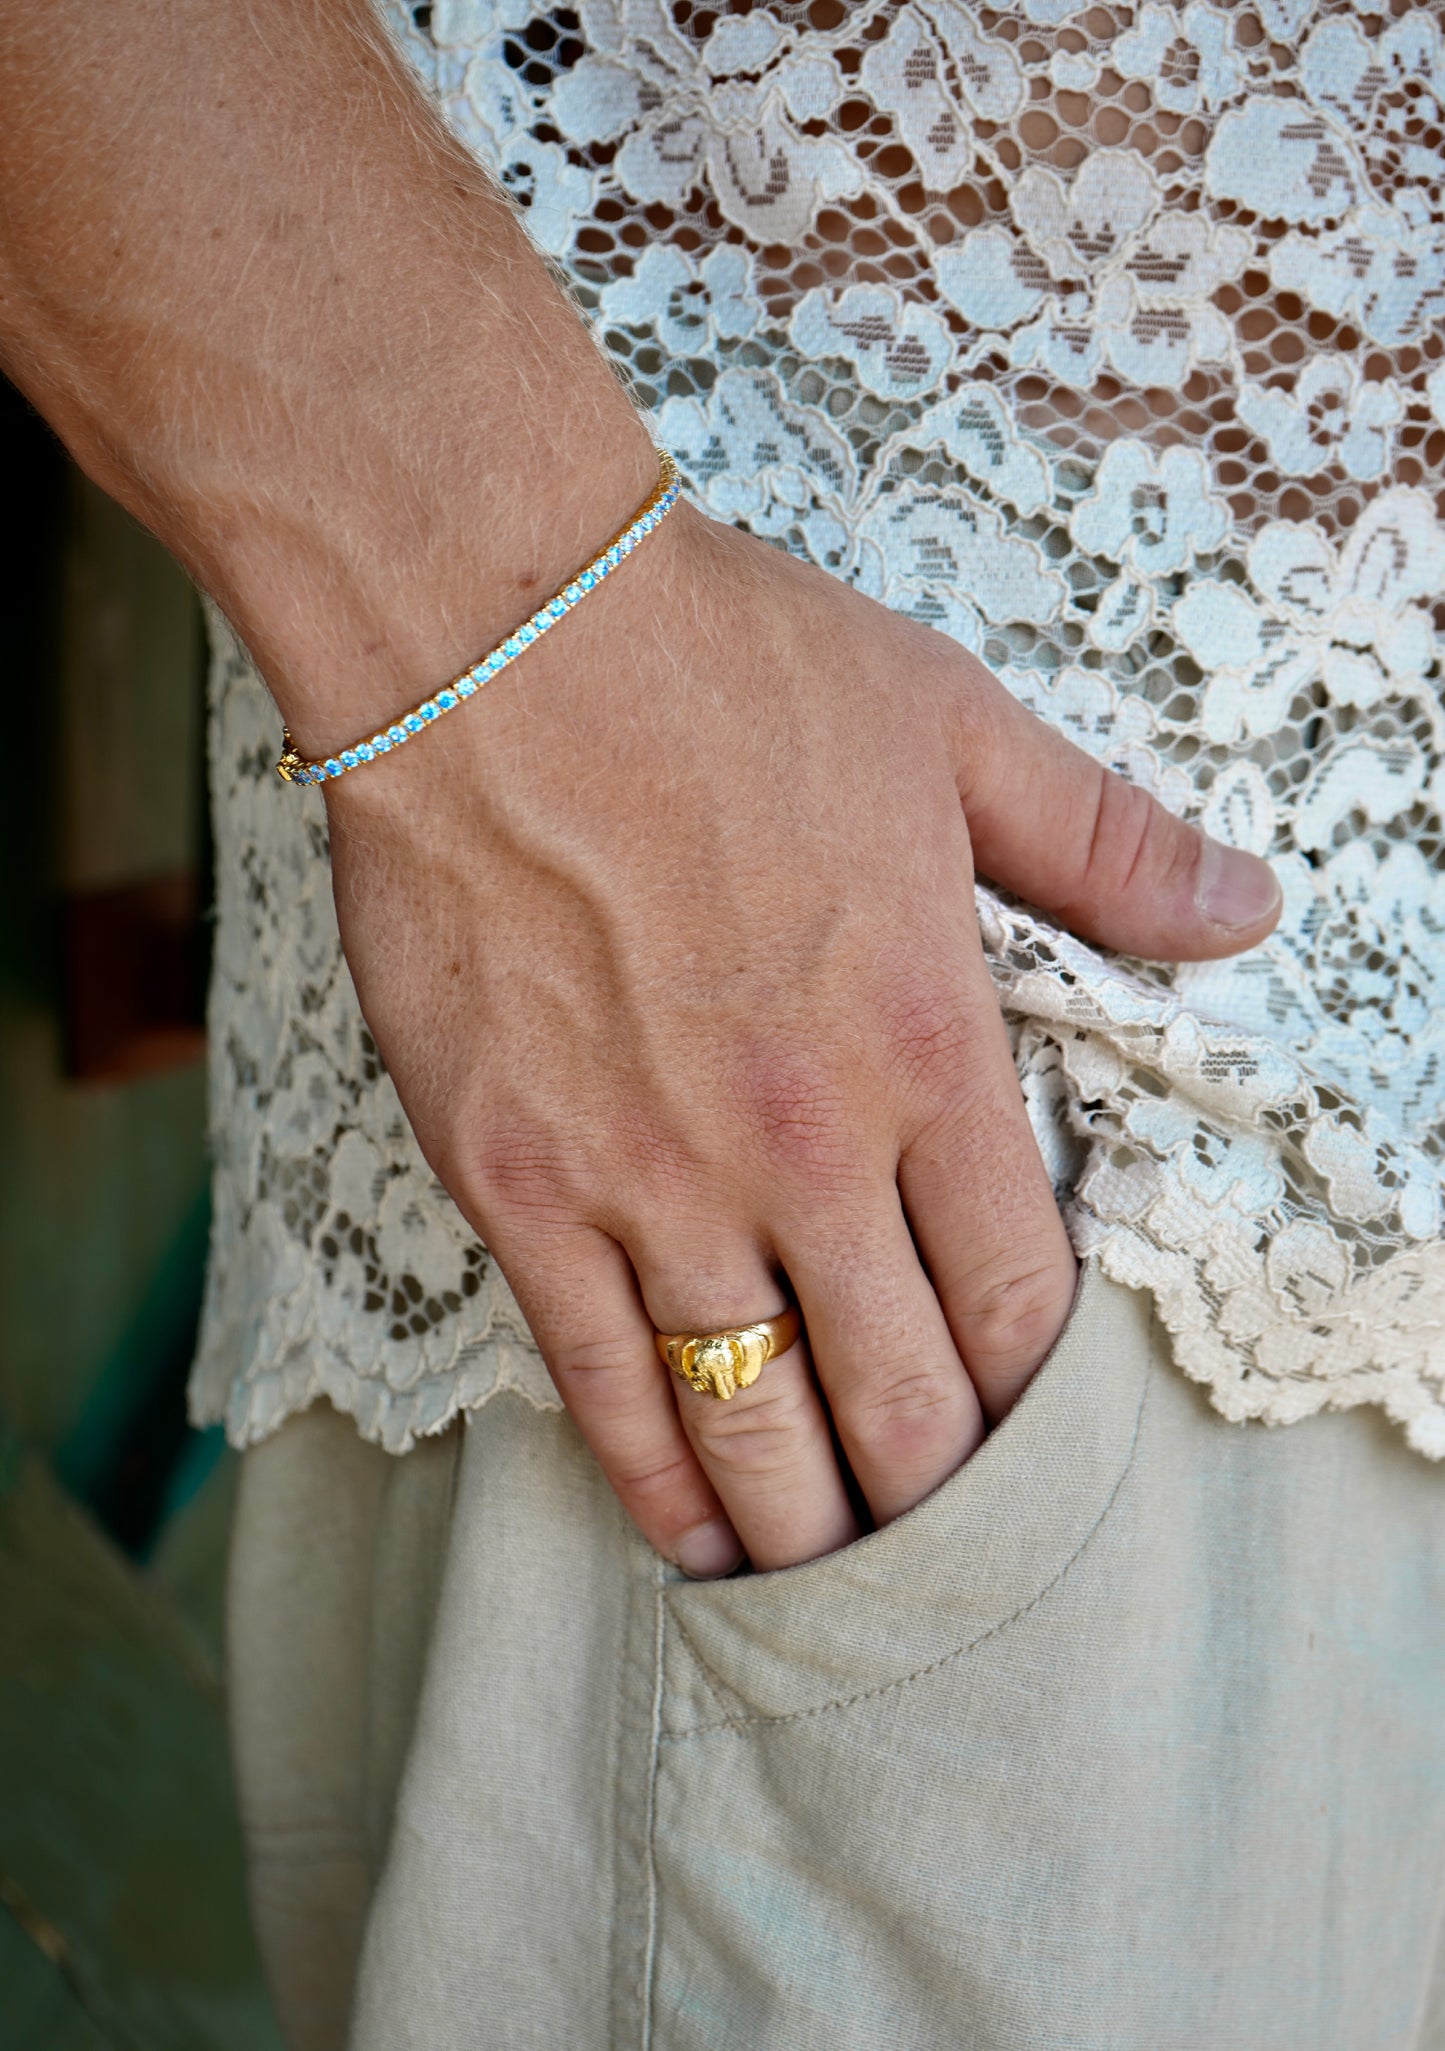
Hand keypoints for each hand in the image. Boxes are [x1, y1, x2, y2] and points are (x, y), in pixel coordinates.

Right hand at [325, 500, 1279, 1574]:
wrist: (497, 641)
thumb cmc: (725, 668)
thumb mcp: (954, 729)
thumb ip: (1105, 846)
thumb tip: (1248, 910)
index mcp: (925, 1043)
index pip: (1016, 1292)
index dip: (1035, 1398)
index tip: (1032, 1442)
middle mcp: (801, 1143)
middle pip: (901, 1395)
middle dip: (937, 1496)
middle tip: (945, 1546)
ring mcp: (652, 1176)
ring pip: (755, 1416)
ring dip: (806, 1523)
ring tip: (831, 1579)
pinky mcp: (518, 1181)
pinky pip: (597, 1376)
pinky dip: (653, 1476)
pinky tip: (686, 1533)